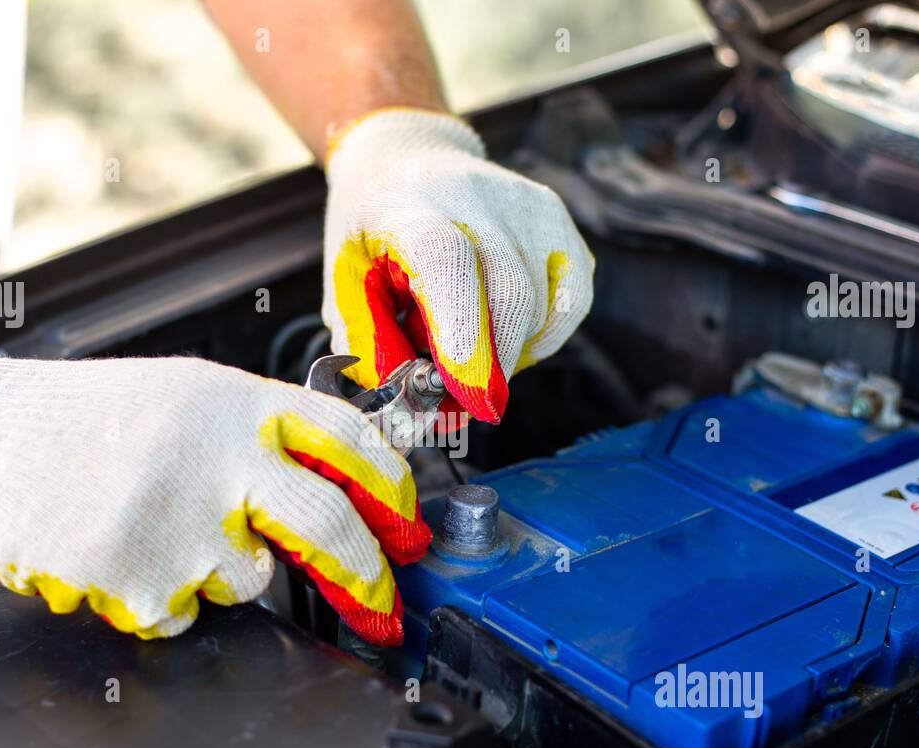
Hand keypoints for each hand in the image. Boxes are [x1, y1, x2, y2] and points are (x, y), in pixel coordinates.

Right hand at [0, 355, 431, 643]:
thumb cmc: (69, 419)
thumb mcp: (180, 394)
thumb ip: (258, 434)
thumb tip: (336, 483)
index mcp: (233, 401)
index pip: (348, 437)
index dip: (394, 486)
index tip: (409, 524)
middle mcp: (219, 456)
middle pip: (330, 524)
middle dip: (367, 576)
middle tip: (379, 604)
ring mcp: (182, 522)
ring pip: (250, 579)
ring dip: (217, 570)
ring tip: (152, 529)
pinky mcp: (144, 580)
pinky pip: (188, 614)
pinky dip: (162, 598)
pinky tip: (119, 554)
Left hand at [322, 108, 594, 423]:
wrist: (405, 158)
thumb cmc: (371, 233)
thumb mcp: (346, 284)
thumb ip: (372, 348)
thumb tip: (411, 419)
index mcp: (408, 204)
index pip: (446, 257)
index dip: (459, 324)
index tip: (462, 386)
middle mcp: (476, 195)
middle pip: (508, 290)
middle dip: (489, 366)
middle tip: (461, 405)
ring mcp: (527, 205)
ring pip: (541, 305)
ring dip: (508, 353)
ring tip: (468, 353)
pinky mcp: (558, 219)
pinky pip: (572, 300)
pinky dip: (544, 336)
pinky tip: (509, 339)